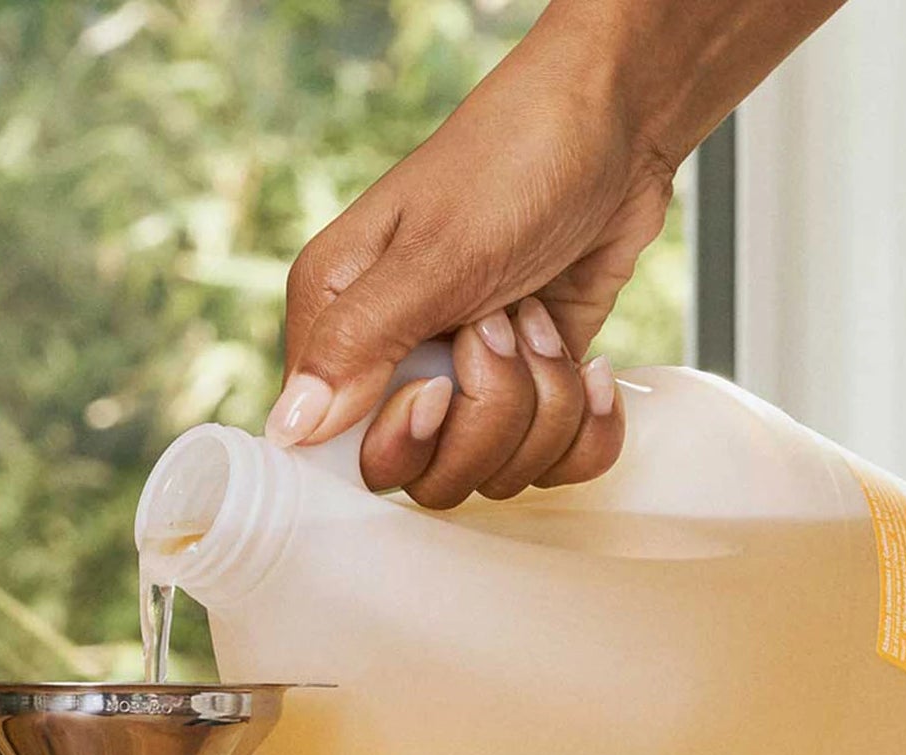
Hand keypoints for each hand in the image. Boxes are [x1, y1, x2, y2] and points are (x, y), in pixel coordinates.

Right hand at [264, 20, 663, 503]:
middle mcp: (396, 365)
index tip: (440, 387)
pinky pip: (556, 466)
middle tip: (504, 330)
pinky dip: (587, 425)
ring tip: (542, 320)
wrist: (617, 125)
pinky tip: (590, 368)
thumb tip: (288, 430)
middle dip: (489, 419)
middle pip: (431, 479)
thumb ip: (358, 344)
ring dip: (545, 405)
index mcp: (340, 326)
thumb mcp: (434, 253)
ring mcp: (467, 388)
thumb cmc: (513, 161)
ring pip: (500, 476)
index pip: (346, 454)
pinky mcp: (531, 398)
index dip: (404, 442)